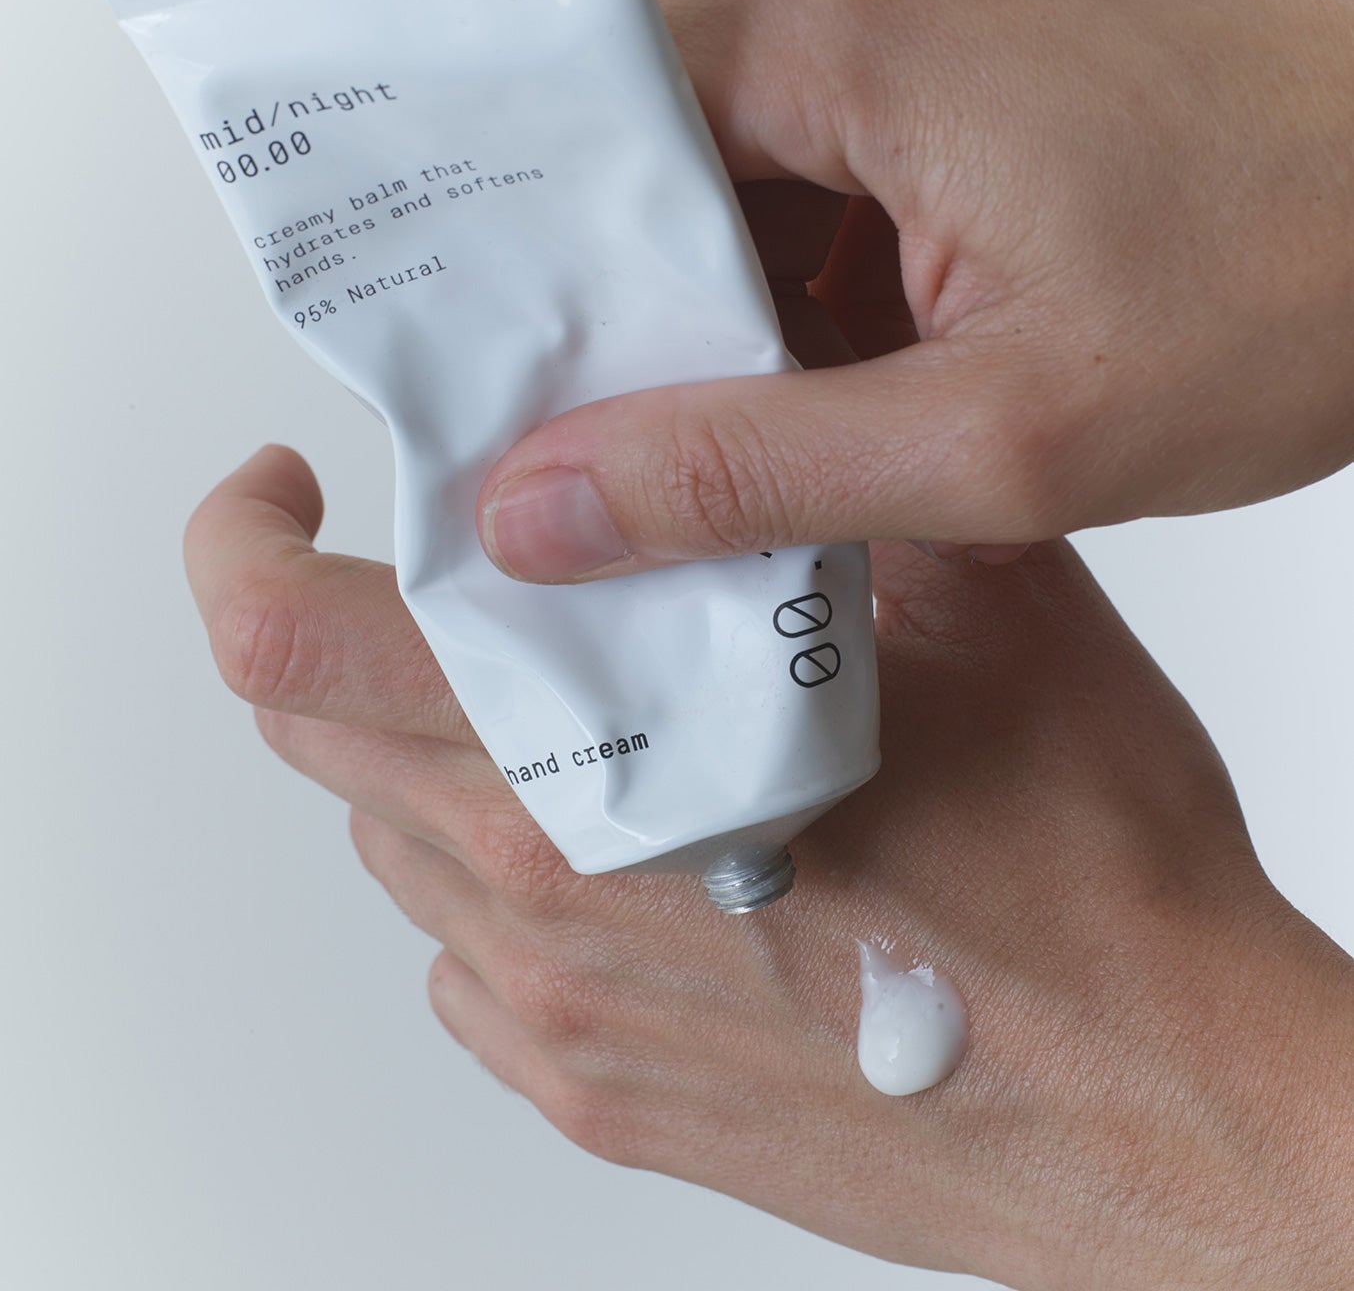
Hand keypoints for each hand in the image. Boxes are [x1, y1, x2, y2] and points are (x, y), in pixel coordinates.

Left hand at [186, 444, 1353, 1289]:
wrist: (1153, 1103)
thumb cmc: (1087, 879)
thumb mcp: (973, 602)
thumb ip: (806, 487)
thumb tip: (722, 410)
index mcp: (597, 751)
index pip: (290, 645)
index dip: (237, 548)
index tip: (279, 494)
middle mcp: (541, 893)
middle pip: (318, 737)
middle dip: (355, 631)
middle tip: (466, 580)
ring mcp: (558, 1012)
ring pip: (394, 843)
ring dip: (439, 749)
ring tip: (580, 703)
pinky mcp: (595, 1092)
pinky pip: (466, 961)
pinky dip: (498, 875)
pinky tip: (624, 845)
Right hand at [474, 0, 1353, 580]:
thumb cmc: (1297, 275)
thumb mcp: (998, 434)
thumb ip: (743, 473)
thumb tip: (538, 507)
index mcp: (821, 8)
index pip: (560, 138)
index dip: (522, 297)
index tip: (499, 426)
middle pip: (632, 155)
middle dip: (635, 323)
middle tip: (644, 478)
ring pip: (714, 163)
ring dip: (728, 308)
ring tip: (787, 432)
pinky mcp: (940, 18)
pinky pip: (799, 143)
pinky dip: (801, 268)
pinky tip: (854, 371)